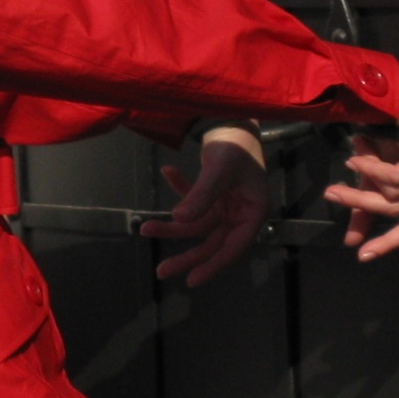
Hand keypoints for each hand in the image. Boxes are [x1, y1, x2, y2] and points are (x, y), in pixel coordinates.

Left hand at [142, 125, 270, 286]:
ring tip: (145, 227)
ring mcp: (227, 205)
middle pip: (212, 243)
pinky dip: (180, 189)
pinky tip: (168, 171)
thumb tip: (180, 220)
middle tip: (161, 271)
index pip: (233, 247)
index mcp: (253, 212)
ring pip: (197, 226)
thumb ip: (201, 195)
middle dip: (186, 256)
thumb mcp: (219, 169)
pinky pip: (194, 200)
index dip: (213, 265)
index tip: (192, 280)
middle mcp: (241, 213)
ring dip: (172, 226)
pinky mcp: (214, 194)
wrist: (233, 117)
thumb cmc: (235, 143)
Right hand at [325, 131, 398, 259]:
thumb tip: (352, 241)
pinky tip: (361, 154)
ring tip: (351, 162)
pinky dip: (374, 168)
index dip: (388, 243)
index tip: (363, 255)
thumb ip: (366, 206)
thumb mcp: (374, 178)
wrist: (397, 98)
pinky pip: (397, 178)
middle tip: (332, 194)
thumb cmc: (390, 134)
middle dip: (363, 204)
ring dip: (366, 180)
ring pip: (395, 195)